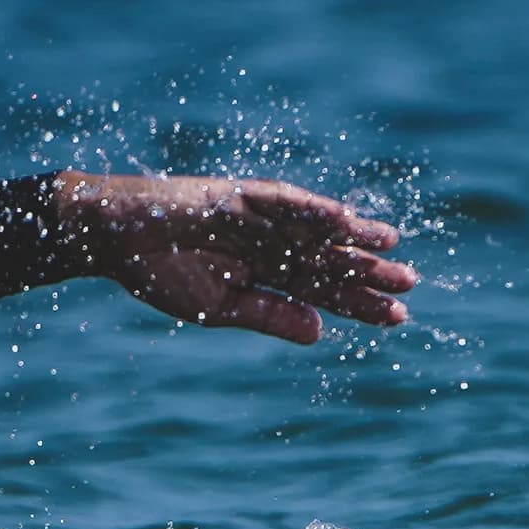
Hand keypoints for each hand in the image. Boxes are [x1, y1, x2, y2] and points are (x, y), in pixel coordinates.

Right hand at [54, 172, 416, 344]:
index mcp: (267, 273)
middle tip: (410, 283)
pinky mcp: (242, 196)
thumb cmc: (160, 272)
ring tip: (391, 245)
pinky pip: (285, 203)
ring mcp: (260, 218)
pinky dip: (312, 212)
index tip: (397, 318)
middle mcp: (272, 243)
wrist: (117, 238)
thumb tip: (319, 332)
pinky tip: (343, 223)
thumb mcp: (220, 306)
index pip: (323, 291)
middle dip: (368, 271)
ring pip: (317, 230)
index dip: (358, 304)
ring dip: (352, 236)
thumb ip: (269, 315)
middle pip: (330, 259)